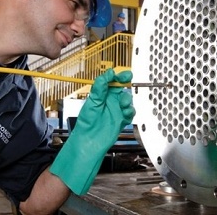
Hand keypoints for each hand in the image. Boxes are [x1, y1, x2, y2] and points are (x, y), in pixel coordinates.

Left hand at [50, 69, 134, 194]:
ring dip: (128, 100)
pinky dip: (130, 112)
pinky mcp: (121, 120)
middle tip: (127, 85)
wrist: (89, 142)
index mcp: (102, 95)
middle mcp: (110, 101)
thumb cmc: (86, 123)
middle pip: (122, 89)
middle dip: (126, 86)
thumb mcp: (92, 101)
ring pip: (128, 101)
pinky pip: (130, 114)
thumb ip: (100, 87)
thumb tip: (108, 73)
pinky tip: (125, 113)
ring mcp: (116, 111)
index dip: (119, 76)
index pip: (112, 81)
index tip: (125, 74)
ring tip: (123, 104)